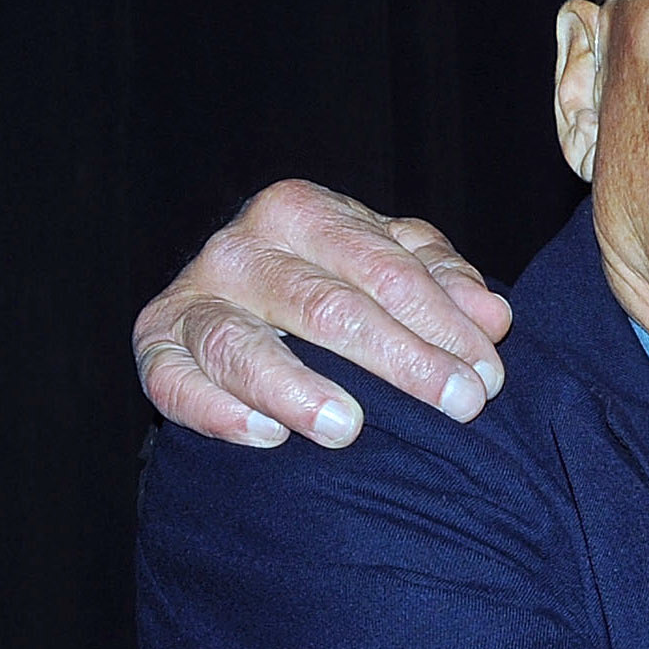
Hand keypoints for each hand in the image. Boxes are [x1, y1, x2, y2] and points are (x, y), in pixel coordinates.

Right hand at [133, 181, 511, 447]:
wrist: (245, 303)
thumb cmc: (339, 280)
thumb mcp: (394, 267)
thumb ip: (445, 283)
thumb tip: (493, 318)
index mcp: (303, 211)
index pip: (386, 269)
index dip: (443, 324)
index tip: (489, 376)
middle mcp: (241, 247)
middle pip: (328, 308)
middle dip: (402, 361)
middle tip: (458, 407)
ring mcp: (193, 298)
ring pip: (242, 345)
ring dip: (297, 389)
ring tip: (347, 428)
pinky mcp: (156, 347)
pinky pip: (176, 383)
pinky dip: (217, 411)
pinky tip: (266, 437)